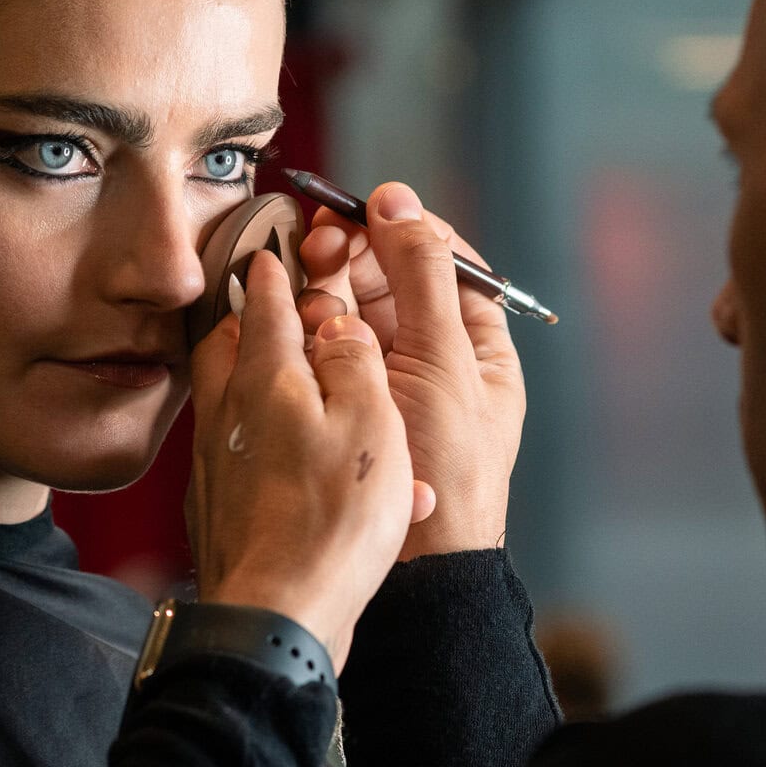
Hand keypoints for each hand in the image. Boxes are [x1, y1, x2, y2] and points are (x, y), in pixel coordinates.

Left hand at [186, 251, 433, 669]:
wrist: (274, 615)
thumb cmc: (330, 521)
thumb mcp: (369, 422)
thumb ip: (354, 361)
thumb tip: (337, 323)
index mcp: (266, 379)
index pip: (264, 302)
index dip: (273, 269)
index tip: (273, 247)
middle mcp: (228, 413)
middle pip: (228, 344)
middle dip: (249, 317)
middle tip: (270, 303)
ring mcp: (214, 463)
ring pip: (227, 397)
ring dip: (251, 376)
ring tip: (282, 374)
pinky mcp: (216, 508)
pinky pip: (236, 452)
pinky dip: (262, 439)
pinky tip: (291, 459)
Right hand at [297, 182, 525, 558]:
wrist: (419, 564)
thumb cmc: (449, 471)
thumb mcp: (443, 363)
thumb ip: (422, 277)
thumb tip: (397, 202)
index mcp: (476, 343)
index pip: (444, 259)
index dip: (404, 226)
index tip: (365, 207)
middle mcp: (432, 354)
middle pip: (389, 276)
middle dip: (353, 252)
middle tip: (317, 242)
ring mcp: (384, 377)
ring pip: (349, 306)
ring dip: (325, 288)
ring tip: (304, 290)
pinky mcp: (342, 398)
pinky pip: (322, 345)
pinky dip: (306, 326)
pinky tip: (290, 321)